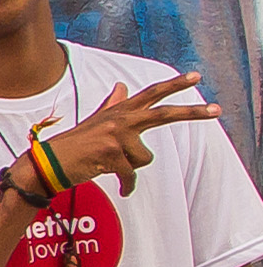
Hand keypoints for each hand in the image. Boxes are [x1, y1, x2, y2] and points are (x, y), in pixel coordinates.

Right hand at [42, 73, 218, 198]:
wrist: (50, 163)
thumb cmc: (74, 145)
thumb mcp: (96, 121)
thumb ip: (113, 104)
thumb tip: (123, 87)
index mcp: (118, 112)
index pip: (150, 94)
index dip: (173, 84)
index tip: (195, 77)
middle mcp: (120, 120)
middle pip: (163, 114)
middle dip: (192, 113)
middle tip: (216, 110)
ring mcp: (116, 136)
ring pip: (144, 158)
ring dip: (131, 169)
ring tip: (115, 169)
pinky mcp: (112, 154)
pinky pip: (131, 176)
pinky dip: (127, 185)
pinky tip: (121, 189)